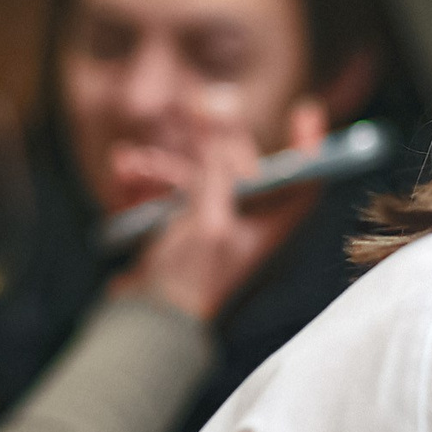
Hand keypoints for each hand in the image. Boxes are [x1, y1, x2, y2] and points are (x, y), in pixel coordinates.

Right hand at [117, 93, 326, 323]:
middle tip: (191, 111)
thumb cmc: (189, 283)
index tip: (305, 110)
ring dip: (161, 164)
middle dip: (209, 141)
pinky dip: (144, 182)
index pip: (302, 180)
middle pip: (238, 166)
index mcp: (268, 226)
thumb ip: (214, 166)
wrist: (146, 323)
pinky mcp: (174, 229)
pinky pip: (163, 193)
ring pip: (192, 175)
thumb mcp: (209, 220)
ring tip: (134, 165)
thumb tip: (221, 108)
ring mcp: (206, 224)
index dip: (308, 145)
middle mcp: (243, 221)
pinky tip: (123, 174)